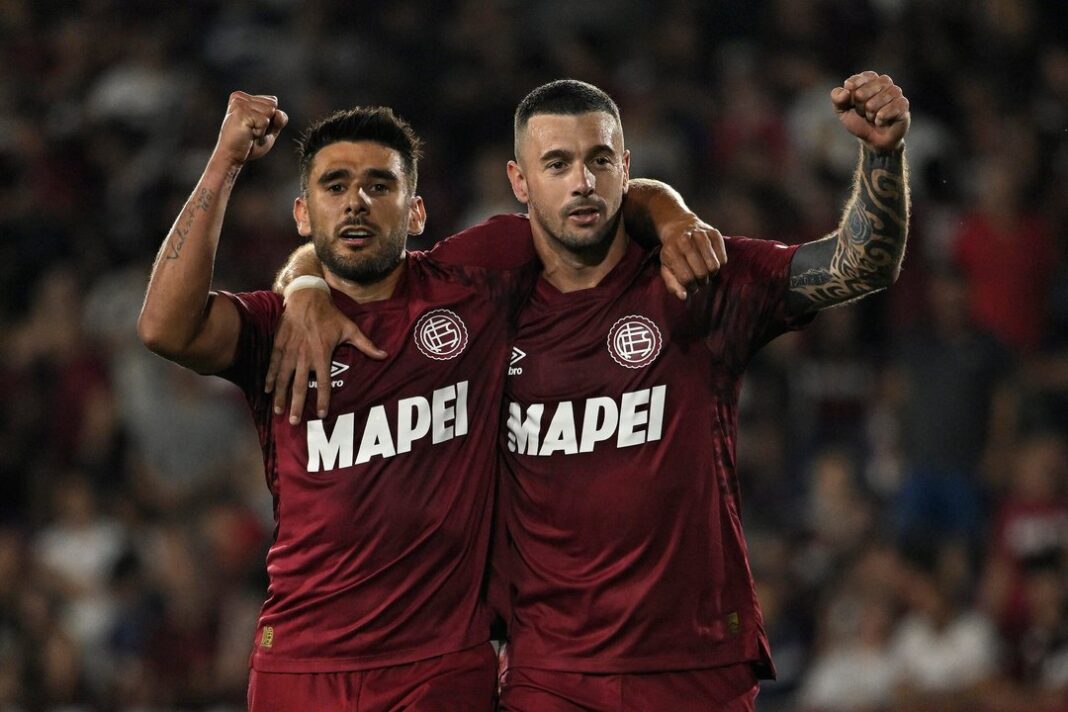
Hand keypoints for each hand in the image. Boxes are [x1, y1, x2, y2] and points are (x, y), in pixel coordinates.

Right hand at [214, 92, 287, 166]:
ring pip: (270, 111)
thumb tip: (279, 112)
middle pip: (272, 104)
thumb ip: (279, 120)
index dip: (271, 119)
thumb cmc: (249, 145)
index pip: (272, 101)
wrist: (233, 156)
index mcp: (244, 98)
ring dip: (263, 128)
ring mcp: (239, 104)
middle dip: (268, 122)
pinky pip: (264, 121)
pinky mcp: (241, 112)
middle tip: (252, 131)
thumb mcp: (269, 131)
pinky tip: (248, 134)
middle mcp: (240, 97)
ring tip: (249, 133)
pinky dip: (260, 132)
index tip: (255, 127)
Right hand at [265, 288, 386, 423]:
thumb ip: (366, 345)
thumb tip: (385, 355)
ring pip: (283, 378)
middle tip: (294, 422)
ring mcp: (289, 351)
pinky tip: (267, 391)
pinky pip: (273, 365)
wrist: (306, 297)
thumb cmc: (330, 315)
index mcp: (322, 354)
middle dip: (296, 405)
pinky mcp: (279, 345)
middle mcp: (304, 356)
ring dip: (280, 396)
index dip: (322, 399)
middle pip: (299, 385)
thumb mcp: (350, 329)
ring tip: (278, 411)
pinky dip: (270, 378)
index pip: (322, 382)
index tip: (321, 414)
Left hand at [657, 216, 726, 299]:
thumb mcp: (666, 268)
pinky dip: (719, 265)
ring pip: (714, 266)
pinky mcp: (715, 233)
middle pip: (701, 273)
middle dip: (701, 282)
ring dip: (711, 274)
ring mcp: (701, 235)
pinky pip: (723, 259)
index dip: (690, 287)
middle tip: (698, 279)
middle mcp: (685, 240)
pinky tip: (710, 262)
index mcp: (671, 251)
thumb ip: (672, 284)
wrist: (680, 226)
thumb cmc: (673, 251)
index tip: (690, 286)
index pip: (686, 278)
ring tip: (704, 271)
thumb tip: (684, 296)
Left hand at [831, 71, 909, 152]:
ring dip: (869, 116)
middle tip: (866, 113)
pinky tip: (882, 121)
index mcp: (869, 78)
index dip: (850, 99)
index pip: (853, 83)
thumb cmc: (859, 121)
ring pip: (872, 104)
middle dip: (860, 109)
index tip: (854, 104)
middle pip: (861, 94)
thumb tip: (845, 91)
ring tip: (874, 117)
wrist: (874, 139)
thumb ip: (837, 98)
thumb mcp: (842, 110)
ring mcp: (895, 91)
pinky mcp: (903, 104)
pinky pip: (885, 112)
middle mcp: (884, 81)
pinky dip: (879, 120)